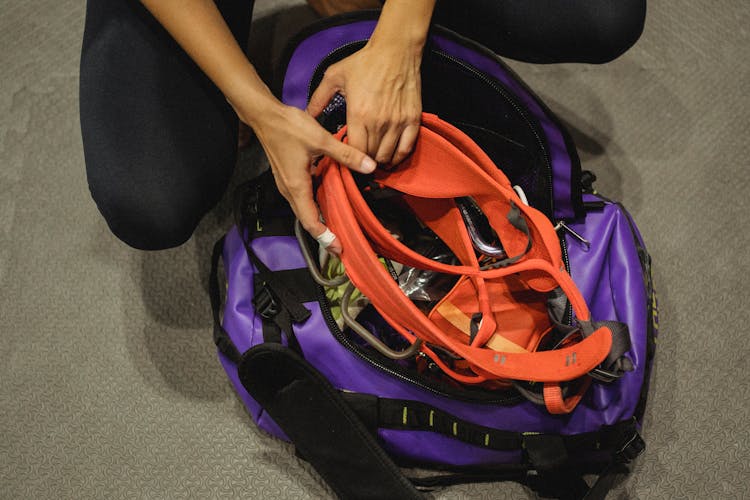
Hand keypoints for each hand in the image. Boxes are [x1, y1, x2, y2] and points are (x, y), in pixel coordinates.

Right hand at [243, 102, 376, 254]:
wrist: (265, 115)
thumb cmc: (288, 127)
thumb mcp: (321, 140)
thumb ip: (346, 154)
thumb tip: (370, 166)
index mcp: (297, 186)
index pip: (311, 221)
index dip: (325, 237)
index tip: (338, 248)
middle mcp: (290, 190)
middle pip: (307, 220)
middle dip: (324, 234)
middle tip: (342, 244)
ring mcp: (287, 184)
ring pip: (304, 209)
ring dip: (320, 220)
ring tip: (338, 227)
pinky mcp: (288, 177)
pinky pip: (303, 198)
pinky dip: (315, 206)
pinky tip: (329, 201)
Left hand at [306, 37, 422, 166]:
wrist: (395, 50)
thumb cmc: (366, 61)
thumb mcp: (334, 76)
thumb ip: (318, 98)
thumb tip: (307, 115)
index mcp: (358, 114)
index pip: (353, 151)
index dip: (348, 157)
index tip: (345, 156)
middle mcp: (378, 122)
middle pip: (370, 156)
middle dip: (362, 161)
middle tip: (358, 159)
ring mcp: (397, 122)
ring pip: (387, 156)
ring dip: (378, 161)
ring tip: (372, 159)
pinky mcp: (412, 119)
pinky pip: (406, 148)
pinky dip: (398, 157)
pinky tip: (391, 158)